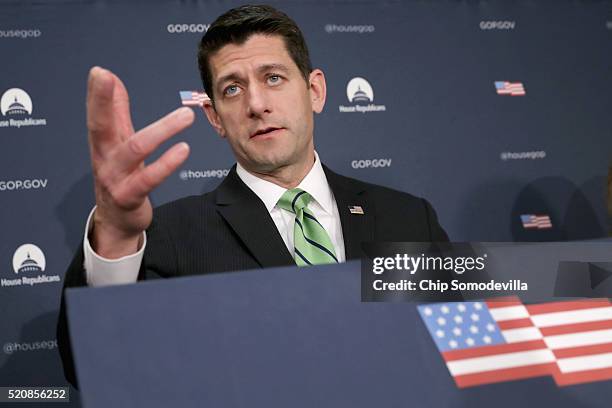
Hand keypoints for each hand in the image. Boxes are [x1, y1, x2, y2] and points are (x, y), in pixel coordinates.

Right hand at [86, 67, 194, 257]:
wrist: (117, 221)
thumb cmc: (120, 175)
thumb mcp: (117, 143)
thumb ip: (116, 112)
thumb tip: (112, 78)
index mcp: (102, 142)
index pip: (96, 113)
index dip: (96, 93)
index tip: (98, 72)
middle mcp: (104, 158)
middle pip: (100, 126)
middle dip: (101, 101)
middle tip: (106, 77)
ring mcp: (115, 178)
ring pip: (135, 150)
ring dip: (162, 130)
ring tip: (185, 116)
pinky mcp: (129, 196)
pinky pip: (150, 178)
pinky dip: (167, 164)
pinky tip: (184, 149)